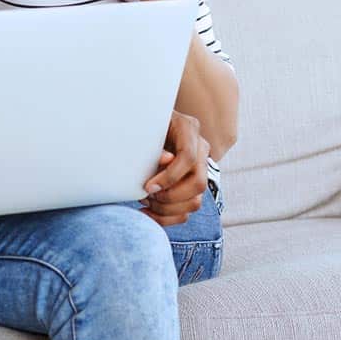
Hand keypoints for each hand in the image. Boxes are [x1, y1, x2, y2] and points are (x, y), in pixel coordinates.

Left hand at [139, 109, 208, 226]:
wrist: (143, 121)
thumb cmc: (140, 122)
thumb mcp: (143, 125)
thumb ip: (153, 143)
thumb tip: (166, 159)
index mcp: (188, 128)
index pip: (188, 158)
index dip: (169, 177)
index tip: (147, 187)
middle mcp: (200, 148)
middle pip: (198, 183)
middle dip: (170, 196)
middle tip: (147, 196)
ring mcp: (200, 167)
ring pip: (195, 201)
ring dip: (167, 209)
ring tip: (146, 202)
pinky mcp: (193, 184)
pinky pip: (188, 209)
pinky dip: (167, 218)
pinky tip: (148, 212)